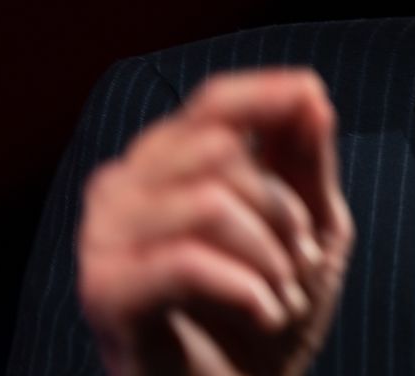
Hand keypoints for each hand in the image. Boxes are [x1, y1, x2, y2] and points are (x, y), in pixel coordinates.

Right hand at [77, 68, 353, 375]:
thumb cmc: (261, 325)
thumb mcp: (306, 234)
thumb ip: (304, 161)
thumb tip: (309, 90)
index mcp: (160, 165)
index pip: (211, 104)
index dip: (264, 94)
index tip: (312, 96)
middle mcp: (118, 188)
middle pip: (220, 151)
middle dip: (283, 210)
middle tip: (300, 265)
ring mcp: (102, 238)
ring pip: (208, 203)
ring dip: (270, 258)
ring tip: (281, 299)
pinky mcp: (105, 292)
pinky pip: (186, 262)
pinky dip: (246, 291)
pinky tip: (263, 315)